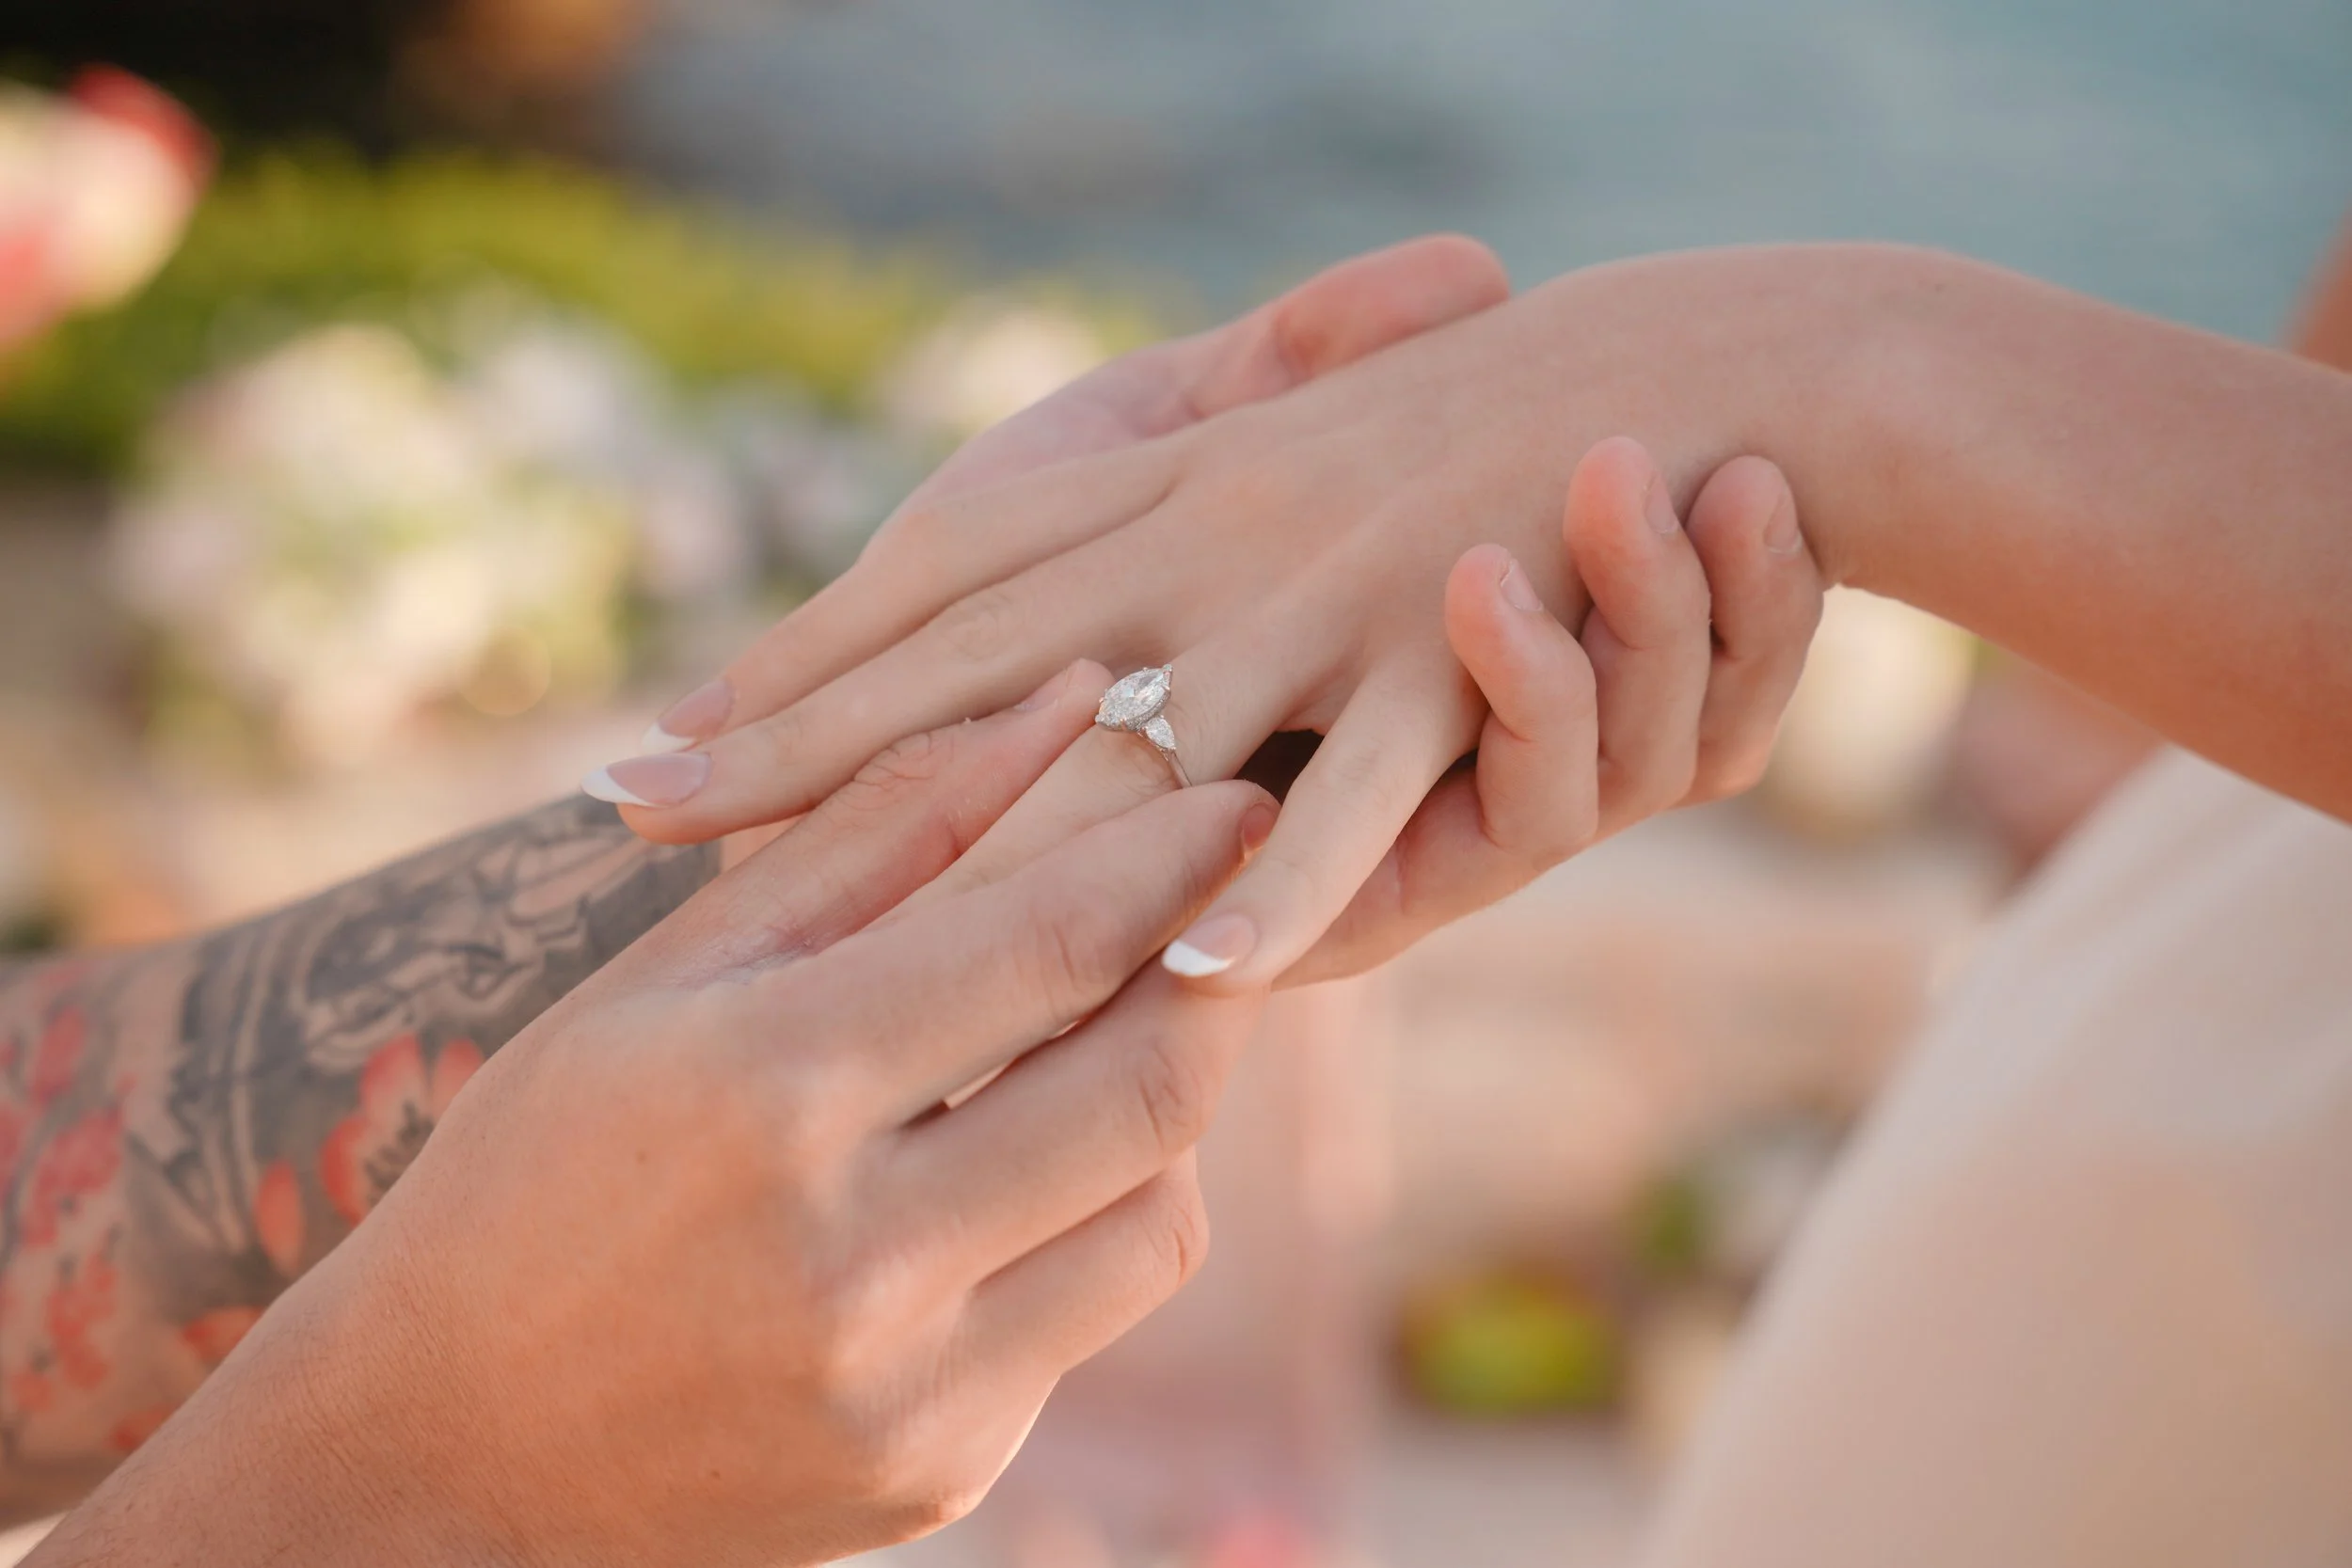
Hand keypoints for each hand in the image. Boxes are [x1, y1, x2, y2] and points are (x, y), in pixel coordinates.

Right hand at [31, 679, 1276, 1567]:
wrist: (442, 1453)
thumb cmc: (539, 1173)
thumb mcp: (672, 982)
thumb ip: (876, 833)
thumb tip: (1055, 701)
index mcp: (768, 1093)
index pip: (1048, 946)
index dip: (1170, 856)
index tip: (1235, 792)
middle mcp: (855, 1255)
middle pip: (1150, 1083)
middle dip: (1218, 970)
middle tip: (1232, 899)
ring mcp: (910, 1389)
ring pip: (1160, 1212)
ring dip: (1165, 1104)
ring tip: (1111, 1033)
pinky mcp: (943, 1471)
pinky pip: (1091, 1315)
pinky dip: (1089, 1221)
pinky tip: (1020, 1173)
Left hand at [601, 245, 1843, 987]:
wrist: (1668, 366)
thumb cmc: (1467, 426)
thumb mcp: (1281, 471)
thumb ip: (1164, 547)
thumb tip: (1063, 669)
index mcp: (1165, 492)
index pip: (941, 592)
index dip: (796, 669)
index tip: (657, 744)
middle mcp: (1206, 534)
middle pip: (968, 652)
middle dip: (801, 736)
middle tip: (637, 809)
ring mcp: (1311, 589)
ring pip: (1124, 726)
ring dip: (984, 826)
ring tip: (833, 911)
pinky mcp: (1437, 643)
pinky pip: (1354, 781)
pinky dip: (1283, 874)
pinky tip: (1196, 971)